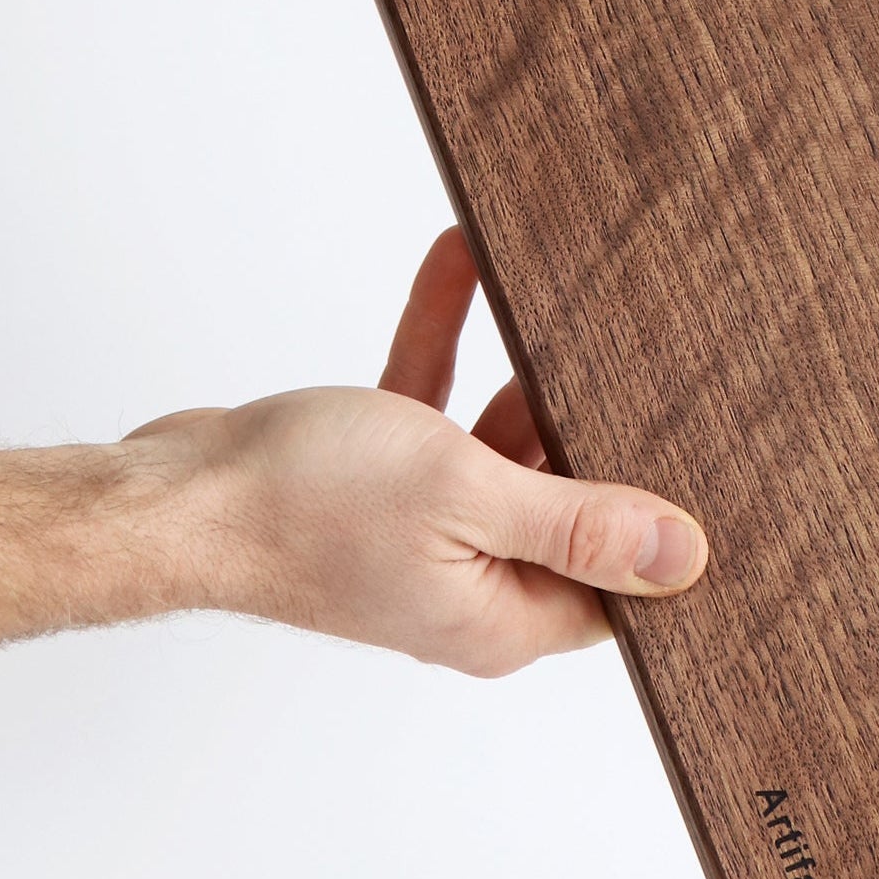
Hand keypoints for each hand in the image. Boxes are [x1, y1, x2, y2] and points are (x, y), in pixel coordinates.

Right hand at [123, 230, 708, 675]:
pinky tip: (459, 262)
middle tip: (641, 340)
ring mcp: (420, 536)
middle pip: (565, 500)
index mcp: (501, 616)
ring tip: (551, 282)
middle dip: (591, 417)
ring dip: (515, 360)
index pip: (617, 589)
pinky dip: (447, 341)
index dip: (662, 529)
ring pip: (498, 442)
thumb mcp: (464, 495)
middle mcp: (468, 585)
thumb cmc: (303, 507)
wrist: (171, 495)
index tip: (707, 454)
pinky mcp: (377, 486)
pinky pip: (433, 405)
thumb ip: (578, 521)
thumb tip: (686, 556)